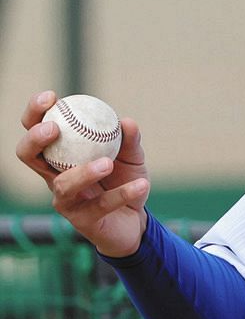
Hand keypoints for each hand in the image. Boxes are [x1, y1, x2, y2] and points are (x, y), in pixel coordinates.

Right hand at [16, 90, 150, 257]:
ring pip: (63, 185)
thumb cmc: (124, 182)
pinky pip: (101, 205)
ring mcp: (66, 200)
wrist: (136, 221)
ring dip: (84, 172)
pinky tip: (142, 184)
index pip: (38, 130)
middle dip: (34, 139)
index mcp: (62, 155)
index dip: (35, 113)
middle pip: (28, 156)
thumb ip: (130, 141)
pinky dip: (123, 193)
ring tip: (107, 163)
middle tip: (53, 129)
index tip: (51, 97)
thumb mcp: (132, 158)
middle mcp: (55, 176)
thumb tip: (126, 121)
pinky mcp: (82, 221)